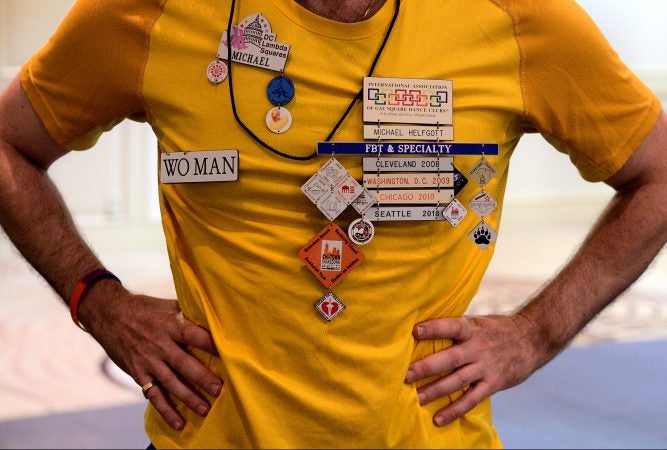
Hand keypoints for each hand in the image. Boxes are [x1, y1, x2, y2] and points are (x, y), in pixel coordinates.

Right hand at [78, 282, 221, 430]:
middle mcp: (160, 344)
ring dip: (188, 398)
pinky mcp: (138, 373)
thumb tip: (212, 315)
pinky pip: (153, 394)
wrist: (109, 314)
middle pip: (185, 364)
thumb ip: (188, 313)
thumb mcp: (166, 305)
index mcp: (170, 325)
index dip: (211, 344)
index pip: (195, 336)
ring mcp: (148, 361)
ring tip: (205, 409)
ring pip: (171, 383)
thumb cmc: (144, 308)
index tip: (229, 354)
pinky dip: (166, 410)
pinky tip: (178, 422)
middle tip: (219, 390)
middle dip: (203, 378)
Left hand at [404, 314, 545, 425]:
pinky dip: (454, 410)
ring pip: (457, 381)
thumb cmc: (497, 329)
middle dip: (426, 367)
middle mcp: (478, 348)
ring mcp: (485, 367)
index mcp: (472, 329)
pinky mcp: (492, 384)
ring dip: (435, 391)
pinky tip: (438, 418)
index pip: (451, 327)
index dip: (434, 328)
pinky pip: (471, 399)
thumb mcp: (478, 322)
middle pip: (450, 359)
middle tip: (405, 375)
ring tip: (415, 398)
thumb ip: (457, 329)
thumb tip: (425, 330)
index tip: (415, 331)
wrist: (533, 339)